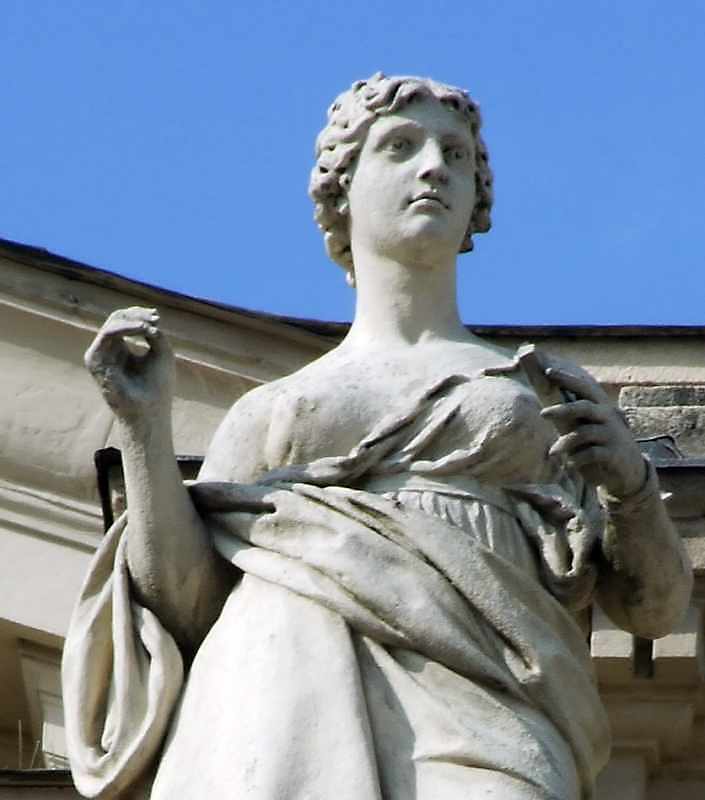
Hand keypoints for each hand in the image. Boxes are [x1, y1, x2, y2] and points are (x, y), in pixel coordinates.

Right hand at [84, 307, 174, 424]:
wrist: (150, 410)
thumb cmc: (158, 385)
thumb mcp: (161, 352)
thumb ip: (152, 331)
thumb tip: (144, 319)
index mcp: (122, 349)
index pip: (125, 321)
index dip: (140, 314)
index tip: (157, 317)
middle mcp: (108, 350)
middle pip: (116, 318)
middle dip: (137, 314)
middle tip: (155, 318)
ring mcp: (100, 355)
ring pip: (111, 324)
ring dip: (133, 320)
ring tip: (150, 325)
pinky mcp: (94, 360)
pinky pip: (107, 334)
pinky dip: (126, 328)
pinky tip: (142, 329)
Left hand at [539, 356, 645, 497]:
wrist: (629, 471)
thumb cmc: (601, 444)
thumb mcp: (588, 428)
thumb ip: (573, 418)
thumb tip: (545, 408)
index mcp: (600, 407)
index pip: (584, 387)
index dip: (567, 379)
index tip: (548, 371)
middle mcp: (608, 417)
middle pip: (584, 407)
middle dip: (562, 409)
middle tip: (542, 414)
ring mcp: (612, 434)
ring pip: (584, 433)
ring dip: (565, 443)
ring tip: (552, 453)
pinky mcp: (614, 453)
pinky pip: (592, 453)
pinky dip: (577, 459)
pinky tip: (569, 465)